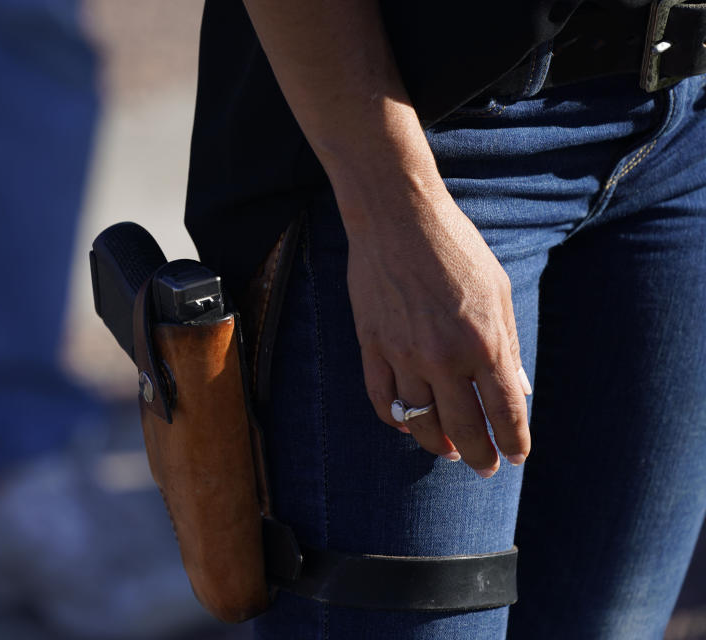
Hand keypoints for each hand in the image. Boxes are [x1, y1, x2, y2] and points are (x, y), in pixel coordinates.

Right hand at [341, 188, 531, 477]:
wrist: (398, 217)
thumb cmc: (455, 248)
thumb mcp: (498, 290)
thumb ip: (507, 343)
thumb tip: (517, 389)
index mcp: (484, 342)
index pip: (504, 412)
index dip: (513, 443)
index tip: (515, 458)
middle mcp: (444, 356)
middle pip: (463, 428)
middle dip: (479, 456)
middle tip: (484, 467)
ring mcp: (403, 354)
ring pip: (419, 421)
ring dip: (437, 444)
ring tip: (448, 451)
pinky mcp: (372, 345)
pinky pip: (381, 399)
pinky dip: (395, 421)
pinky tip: (408, 425)